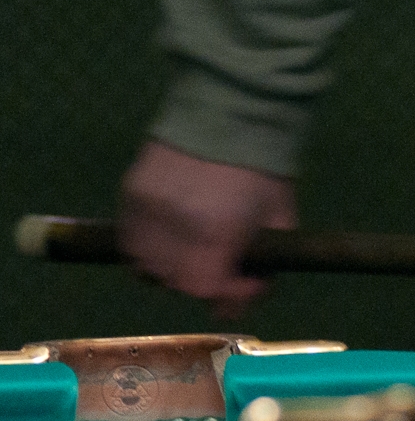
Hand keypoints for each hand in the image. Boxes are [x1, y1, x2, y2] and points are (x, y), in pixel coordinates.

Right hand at [118, 140, 298, 322]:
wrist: (232, 112)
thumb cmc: (265, 170)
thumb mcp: (279, 221)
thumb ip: (263, 268)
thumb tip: (233, 309)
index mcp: (216, 231)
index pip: (203, 287)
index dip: (227, 294)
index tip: (246, 281)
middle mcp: (174, 223)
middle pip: (173, 281)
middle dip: (201, 281)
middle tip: (221, 265)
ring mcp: (146, 208)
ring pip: (144, 266)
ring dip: (169, 270)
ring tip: (193, 253)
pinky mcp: (129, 193)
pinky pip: (129, 241)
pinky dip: (147, 249)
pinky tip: (169, 239)